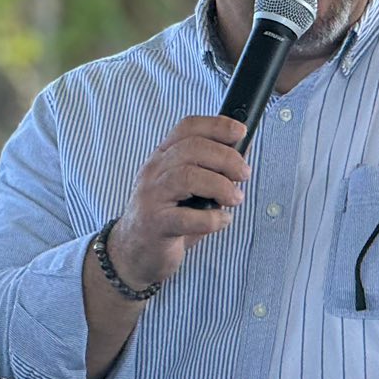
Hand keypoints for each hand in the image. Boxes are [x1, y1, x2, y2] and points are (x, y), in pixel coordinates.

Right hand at [109, 115, 250, 291]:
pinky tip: (222, 221)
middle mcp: (154, 172)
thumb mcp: (189, 187)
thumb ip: (213, 168)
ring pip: (187, 176)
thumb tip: (243, 148)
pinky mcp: (155, 225)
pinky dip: (212, 219)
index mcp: (162, 157)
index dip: (217, 125)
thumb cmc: (167, 218)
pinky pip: (186, 218)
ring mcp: (152, 197)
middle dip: (225, 158)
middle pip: (191, 148)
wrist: (134, 253)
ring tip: (235, 198)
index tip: (240, 132)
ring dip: (220, 186)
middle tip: (244, 174)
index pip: (188, 127)